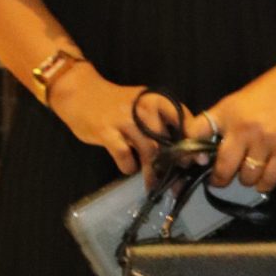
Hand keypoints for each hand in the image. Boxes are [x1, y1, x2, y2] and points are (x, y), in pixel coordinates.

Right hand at [45, 68, 184, 175]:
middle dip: (171, 163)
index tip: (196, 160)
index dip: (191, 141)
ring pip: (149, 151)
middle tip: (173, 178)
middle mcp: (144, 108)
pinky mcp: (107, 131)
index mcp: (156, 99)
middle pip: (166, 141)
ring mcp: (125, 119)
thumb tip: (179, 150)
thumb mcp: (141, 105)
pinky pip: (124, 155)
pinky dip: (128, 166)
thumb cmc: (114, 103)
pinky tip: (128, 167)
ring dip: (152, 171)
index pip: (183, 119)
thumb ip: (159, 122)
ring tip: (152, 183)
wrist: (79, 93)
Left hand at [193, 53, 275, 196]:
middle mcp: (242, 128)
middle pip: (222, 167)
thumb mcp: (240, 99)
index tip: (194, 159)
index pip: (195, 133)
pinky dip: (264, 184)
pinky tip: (263, 179)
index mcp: (227, 111)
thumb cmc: (273, 87)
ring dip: (245, 180)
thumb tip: (210, 148)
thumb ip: (225, 121)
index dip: (189, 151)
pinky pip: (269, 179)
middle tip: (220, 179)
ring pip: (246, 177)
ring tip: (247, 173)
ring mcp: (265, 141)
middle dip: (219, 178)